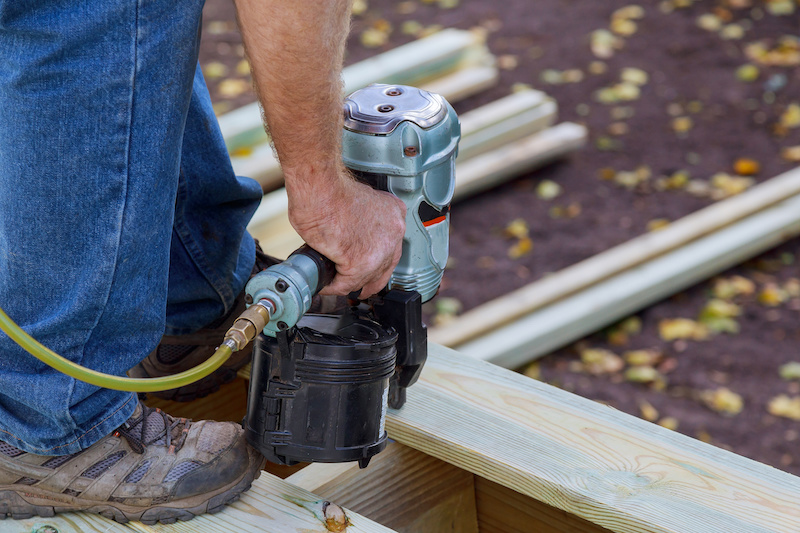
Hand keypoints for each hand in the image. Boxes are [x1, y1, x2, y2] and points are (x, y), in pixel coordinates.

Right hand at [286, 167, 405, 297]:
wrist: (317, 187)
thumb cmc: (328, 189)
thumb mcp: (359, 199)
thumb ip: (363, 220)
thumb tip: (352, 237)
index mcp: (394, 214)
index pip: (391, 248)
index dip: (375, 260)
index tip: (363, 266)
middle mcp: (394, 232)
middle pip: (383, 268)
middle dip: (366, 280)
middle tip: (351, 283)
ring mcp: (380, 250)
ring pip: (365, 279)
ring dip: (347, 284)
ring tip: (332, 282)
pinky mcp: (359, 263)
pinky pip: (345, 284)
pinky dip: (333, 287)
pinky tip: (325, 284)